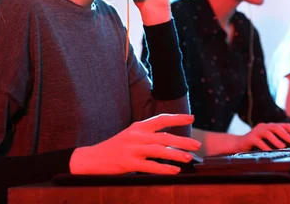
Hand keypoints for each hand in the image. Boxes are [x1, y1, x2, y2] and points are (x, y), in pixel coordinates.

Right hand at [70, 114, 200, 174]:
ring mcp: (133, 148)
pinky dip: (164, 168)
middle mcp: (137, 135)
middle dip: (183, 140)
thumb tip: (170, 141)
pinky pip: (150, 166)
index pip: (161, 119)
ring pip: (160, 150)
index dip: (177, 118)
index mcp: (138, 126)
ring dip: (176, 154)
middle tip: (197, 144)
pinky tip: (174, 171)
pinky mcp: (128, 162)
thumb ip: (148, 135)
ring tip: (189, 158)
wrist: (92, 158)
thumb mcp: (131, 135)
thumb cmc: (115, 148)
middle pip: (165, 136)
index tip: (191, 118)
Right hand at [235, 123, 289, 151]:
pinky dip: (265, 147)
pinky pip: (258, 141)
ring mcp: (256, 131)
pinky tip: (270, 151)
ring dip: (276, 140)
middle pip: (276, 127)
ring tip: (282, 147)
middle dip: (286, 134)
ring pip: (268, 133)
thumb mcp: (268, 141)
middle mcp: (263, 126)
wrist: (238, 144)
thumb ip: (278, 141)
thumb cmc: (256, 144)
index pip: (285, 125)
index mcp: (270, 126)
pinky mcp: (250, 138)